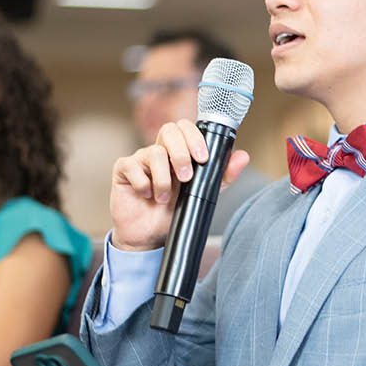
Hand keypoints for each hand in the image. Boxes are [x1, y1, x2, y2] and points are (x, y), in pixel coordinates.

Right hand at [110, 119, 249, 250]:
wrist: (148, 238)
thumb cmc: (171, 214)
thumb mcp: (201, 195)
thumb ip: (220, 176)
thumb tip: (243, 156)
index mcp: (178, 152)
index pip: (185, 128)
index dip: (194, 137)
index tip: (203, 158)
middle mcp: (159, 151)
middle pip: (169, 130)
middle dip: (181, 153)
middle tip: (186, 177)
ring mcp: (140, 159)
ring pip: (154, 152)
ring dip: (163, 179)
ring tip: (164, 198)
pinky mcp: (123, 169)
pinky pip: (132, 165)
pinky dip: (143, 184)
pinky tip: (146, 195)